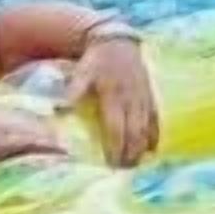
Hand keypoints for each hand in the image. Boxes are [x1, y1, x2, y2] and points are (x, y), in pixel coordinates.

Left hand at [67, 20, 160, 160]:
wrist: (118, 42)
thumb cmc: (96, 61)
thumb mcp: (82, 72)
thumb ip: (74, 91)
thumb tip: (59, 110)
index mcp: (113, 94)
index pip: (116, 127)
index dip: (116, 147)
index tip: (113, 165)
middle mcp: (131, 98)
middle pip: (133, 130)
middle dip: (131, 152)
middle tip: (125, 171)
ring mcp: (143, 96)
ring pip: (146, 126)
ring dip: (142, 147)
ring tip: (137, 165)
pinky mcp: (149, 94)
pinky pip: (155, 117)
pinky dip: (155, 134)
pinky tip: (153, 149)